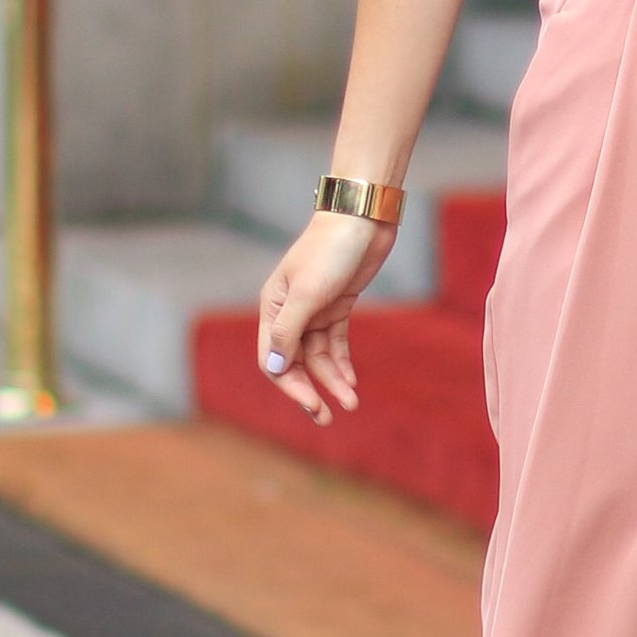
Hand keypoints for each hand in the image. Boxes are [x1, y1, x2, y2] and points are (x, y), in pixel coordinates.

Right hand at [255, 207, 394, 424]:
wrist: (362, 219)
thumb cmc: (330, 251)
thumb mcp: (307, 293)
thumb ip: (289, 331)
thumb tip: (276, 368)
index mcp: (273, 308)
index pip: (273, 359)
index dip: (290, 385)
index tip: (313, 404)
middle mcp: (289, 312)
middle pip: (295, 362)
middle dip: (310, 390)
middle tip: (327, 417)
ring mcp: (314, 310)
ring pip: (318, 356)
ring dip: (332, 379)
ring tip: (351, 402)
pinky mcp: (337, 306)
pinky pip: (335, 343)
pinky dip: (342, 363)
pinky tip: (352, 381)